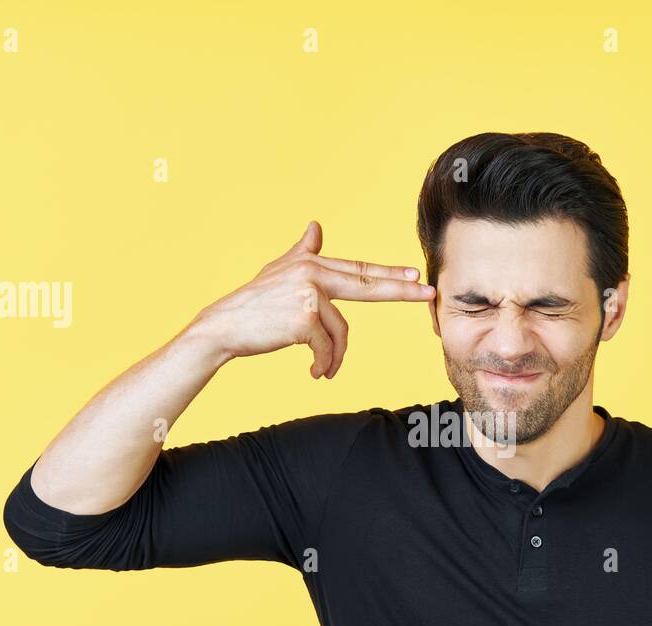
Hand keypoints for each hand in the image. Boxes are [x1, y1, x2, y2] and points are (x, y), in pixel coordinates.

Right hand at [192, 220, 434, 378]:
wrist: (223, 327)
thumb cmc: (252, 304)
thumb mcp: (279, 271)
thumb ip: (303, 251)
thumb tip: (316, 225)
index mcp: (311, 264)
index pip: (358, 269)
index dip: (388, 274)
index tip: (415, 275)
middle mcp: (312, 273)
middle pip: (366, 285)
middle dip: (401, 290)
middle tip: (428, 295)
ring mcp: (309, 294)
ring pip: (340, 332)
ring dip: (334, 356)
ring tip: (323, 369)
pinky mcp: (305, 318)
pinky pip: (326, 348)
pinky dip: (324, 364)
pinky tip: (315, 374)